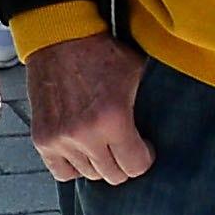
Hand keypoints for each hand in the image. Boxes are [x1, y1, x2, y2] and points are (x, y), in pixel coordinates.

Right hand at [24, 30, 151, 183]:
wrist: (59, 38)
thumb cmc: (101, 53)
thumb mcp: (137, 73)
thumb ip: (151, 104)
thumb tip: (172, 125)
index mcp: (113, 119)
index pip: (136, 167)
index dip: (144, 157)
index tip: (144, 146)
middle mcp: (85, 135)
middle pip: (113, 176)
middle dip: (123, 161)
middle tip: (123, 143)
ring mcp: (61, 140)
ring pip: (89, 175)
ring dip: (98, 161)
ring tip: (101, 140)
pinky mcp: (42, 140)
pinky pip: (62, 173)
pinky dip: (73, 165)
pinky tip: (81, 148)